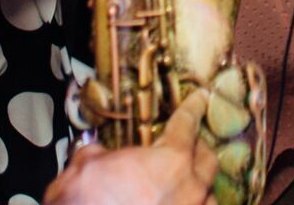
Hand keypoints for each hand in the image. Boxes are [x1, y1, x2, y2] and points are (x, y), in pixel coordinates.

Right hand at [45, 89, 215, 204]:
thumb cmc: (88, 203)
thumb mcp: (84, 168)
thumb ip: (98, 154)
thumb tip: (98, 153)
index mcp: (170, 162)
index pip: (187, 125)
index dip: (192, 108)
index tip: (199, 99)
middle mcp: (190, 191)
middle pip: (208, 161)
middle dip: (198, 150)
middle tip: (186, 146)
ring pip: (208, 195)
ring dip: (197, 186)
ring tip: (182, 184)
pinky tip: (177, 204)